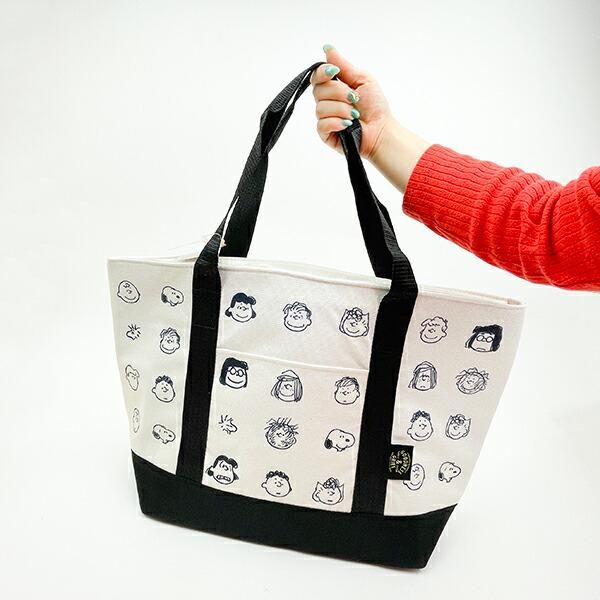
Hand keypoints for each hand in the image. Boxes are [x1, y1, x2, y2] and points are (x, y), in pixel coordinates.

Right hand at [310, 44, 392, 160]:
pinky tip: (348, 125)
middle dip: (339, 93)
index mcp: (333, 87)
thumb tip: (327, 48)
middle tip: (354, 98)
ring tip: (355, 115)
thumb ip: (343, 65)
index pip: (316, 76)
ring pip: (320, 107)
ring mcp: (324, 118)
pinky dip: (337, 122)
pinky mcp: (325, 133)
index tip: (334, 72)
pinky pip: (322, 124)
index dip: (322, 72)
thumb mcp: (362, 79)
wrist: (381, 130)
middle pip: (318, 90)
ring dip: (341, 109)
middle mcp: (326, 101)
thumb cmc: (375, 106)